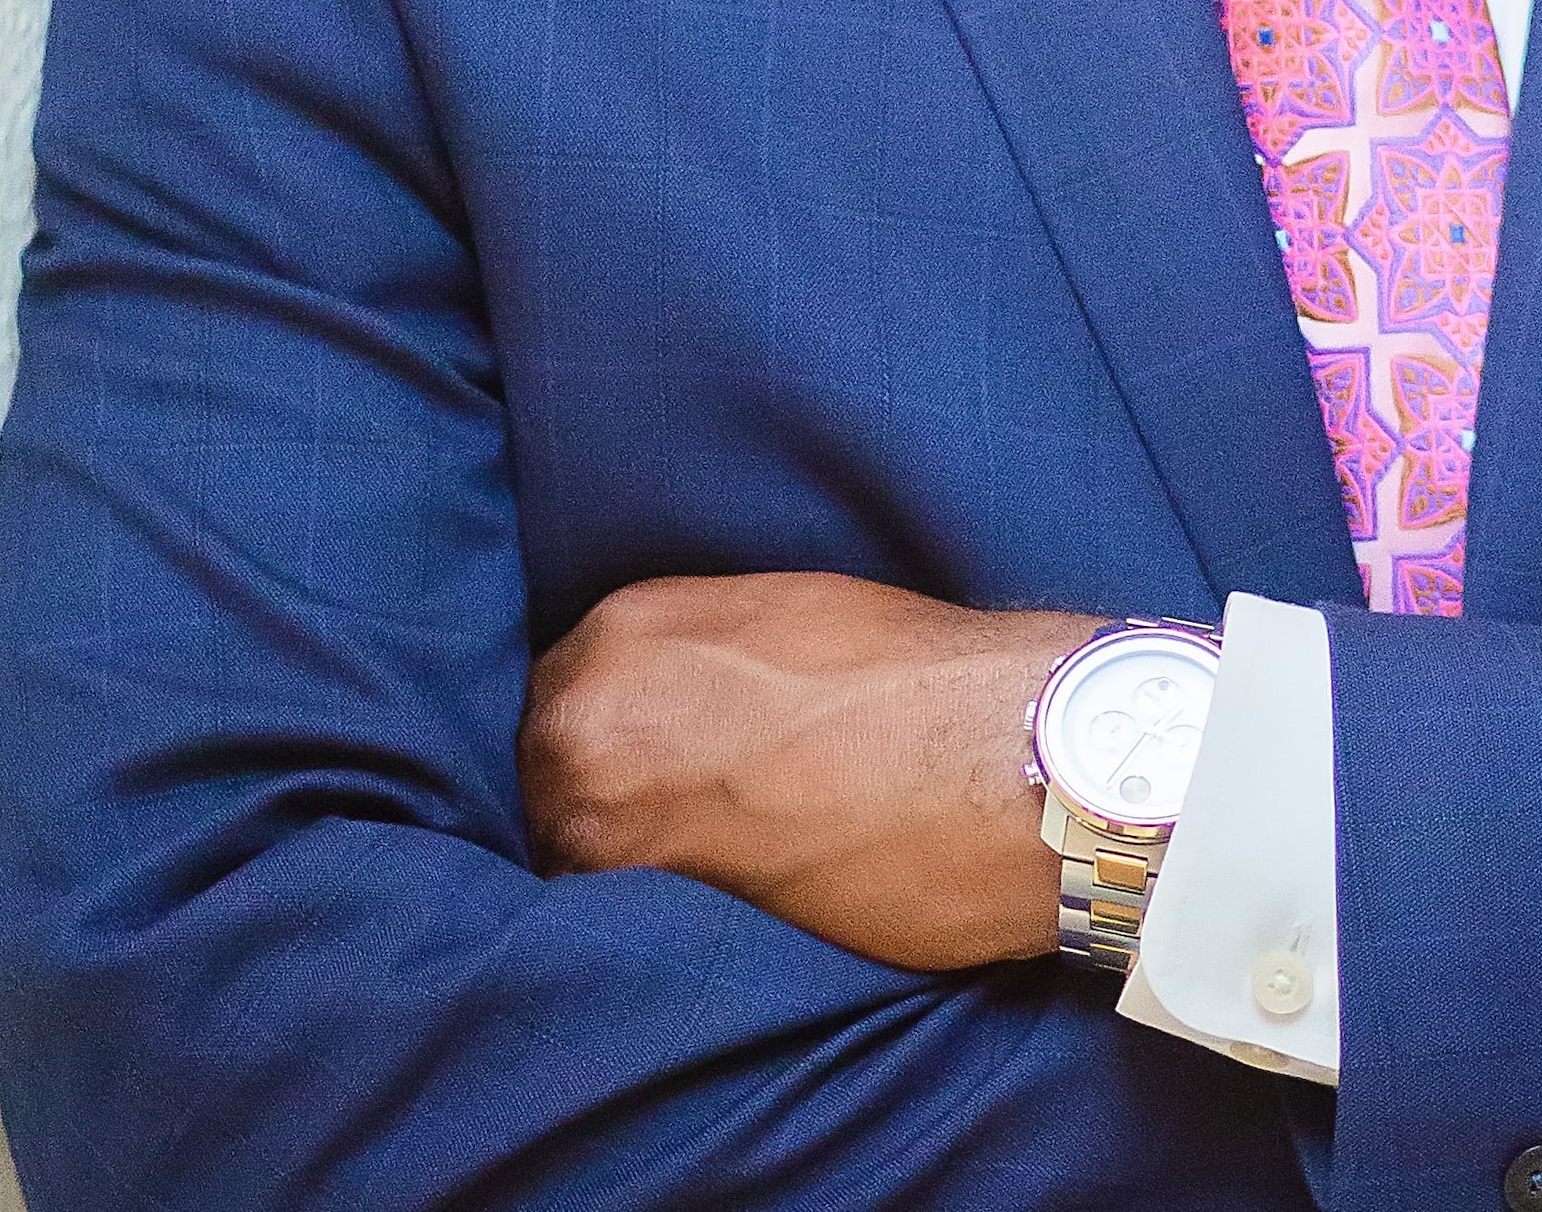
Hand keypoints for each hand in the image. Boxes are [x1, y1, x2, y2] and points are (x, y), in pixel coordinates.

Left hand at [520, 571, 1098, 969]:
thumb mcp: (787, 619)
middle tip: (667, 823)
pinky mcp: (638, 909)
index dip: (604, 736)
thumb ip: (698, 658)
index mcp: (625, 628)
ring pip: (562, 852)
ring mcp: (601, 817)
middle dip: (593, 798)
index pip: (563, 692)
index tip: (641, 763)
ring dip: (608, 865)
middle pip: (542, 772)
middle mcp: (586, 715)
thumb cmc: (921, 682)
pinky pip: (599, 921)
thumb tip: (676, 708)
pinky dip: (634, 921)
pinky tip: (700, 909)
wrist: (999, 764)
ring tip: (687, 875)